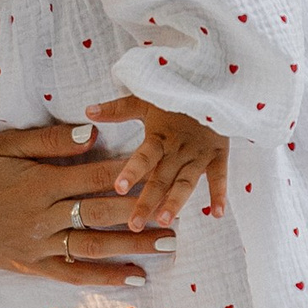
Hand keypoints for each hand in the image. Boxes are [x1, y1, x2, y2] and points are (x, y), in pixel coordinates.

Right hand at [0, 118, 162, 285]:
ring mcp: (36, 245)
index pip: (95, 178)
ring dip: (134, 249)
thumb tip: (92, 134)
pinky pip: (72, 274)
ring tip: (168, 248)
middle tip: (181, 218)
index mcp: (39, 183)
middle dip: (144, 216)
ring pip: (94, 248)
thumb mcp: (1, 144)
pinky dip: (103, 278)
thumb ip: (48, 142)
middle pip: (103, 216)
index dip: (131, 177)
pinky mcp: (28, 265)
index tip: (163, 173)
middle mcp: (42, 217)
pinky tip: (132, 279)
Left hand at [87, 97, 228, 228]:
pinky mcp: (218, 154)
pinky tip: (217, 215)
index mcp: (159, 137)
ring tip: (164, 222)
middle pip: (160, 179)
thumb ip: (118, 110)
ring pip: (186, 182)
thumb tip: (88, 112)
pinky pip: (219, 176)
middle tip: (133, 225)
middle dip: (147, 202)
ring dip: (176, 202)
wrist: (211, 82)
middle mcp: (178, 149)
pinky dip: (220, 194)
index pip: (144, 157)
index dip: (132, 171)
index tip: (118, 188)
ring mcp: (199, 154)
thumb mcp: (146, 99)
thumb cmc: (174, 93)